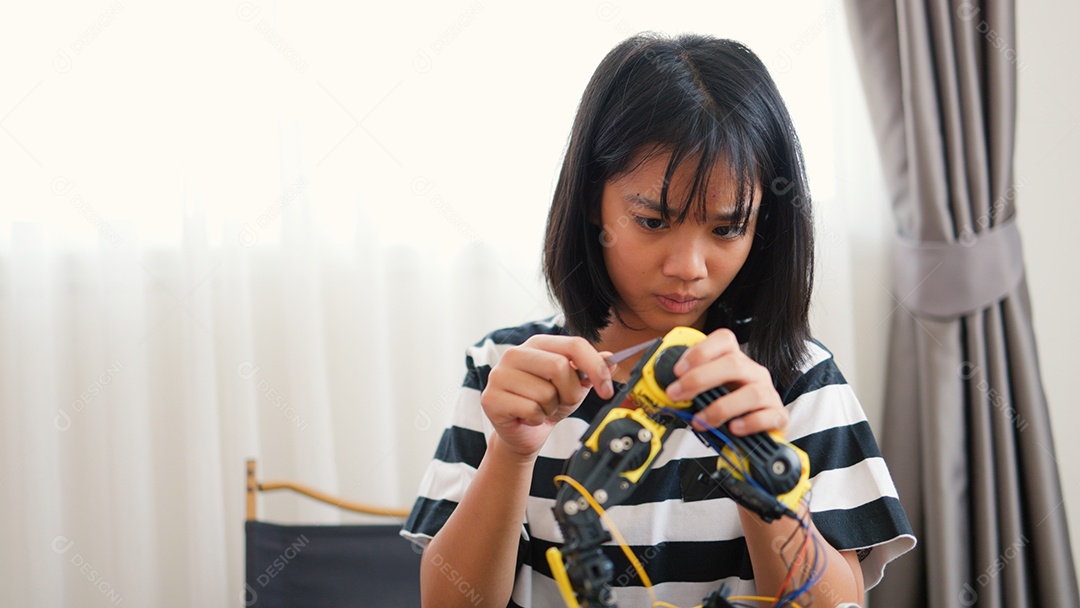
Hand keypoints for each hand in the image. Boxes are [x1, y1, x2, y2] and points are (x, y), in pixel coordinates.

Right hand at [480, 335, 615, 458]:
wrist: (522, 433)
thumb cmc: (545, 404)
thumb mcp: (572, 386)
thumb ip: (589, 370)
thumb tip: (610, 359)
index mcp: (537, 344)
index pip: (574, 344)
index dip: (595, 368)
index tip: (607, 390)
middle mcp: (514, 353)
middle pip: (559, 366)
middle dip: (570, 392)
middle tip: (562, 401)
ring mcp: (499, 374)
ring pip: (545, 392)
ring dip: (551, 408)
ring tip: (540, 408)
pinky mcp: (491, 398)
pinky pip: (530, 410)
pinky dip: (537, 419)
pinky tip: (527, 417)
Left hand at [662, 328, 787, 435]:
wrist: (752, 435)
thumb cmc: (726, 410)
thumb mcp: (706, 393)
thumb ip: (688, 388)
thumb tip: (659, 390)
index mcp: (735, 361)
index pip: (724, 340)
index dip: (700, 351)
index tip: (677, 370)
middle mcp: (753, 372)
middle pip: (733, 363)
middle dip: (699, 379)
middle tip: (677, 394)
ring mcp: (768, 393)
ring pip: (751, 392)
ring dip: (720, 408)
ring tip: (701, 421)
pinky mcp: (777, 416)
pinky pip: (768, 416)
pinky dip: (749, 423)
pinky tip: (734, 428)